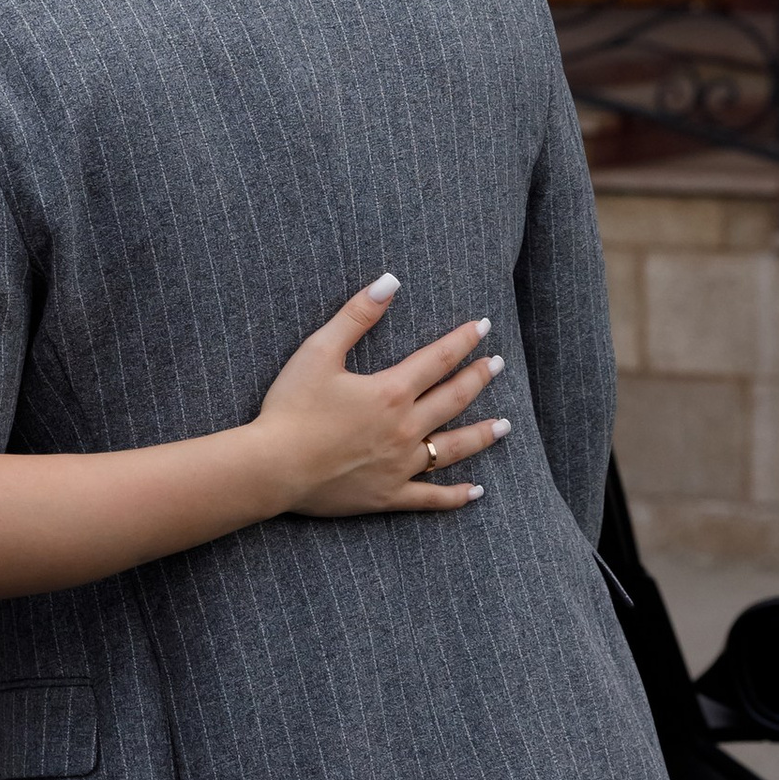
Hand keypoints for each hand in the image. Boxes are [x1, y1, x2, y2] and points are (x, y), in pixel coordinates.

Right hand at [255, 276, 511, 518]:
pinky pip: (430, 497)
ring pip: (452, 448)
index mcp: (391, 392)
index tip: (482, 327)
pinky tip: (476, 492)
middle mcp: (405, 428)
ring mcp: (400, 465)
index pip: (438, 360)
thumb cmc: (291, 407)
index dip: (462, 341)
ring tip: (505, 425)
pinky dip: (455, 496)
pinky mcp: (389, 495)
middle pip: (453, 399)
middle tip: (497, 365)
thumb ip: (356, 315)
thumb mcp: (319, 351)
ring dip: (482, 434)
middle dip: (477, 379)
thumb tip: (389, 281)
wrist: (273, 467)